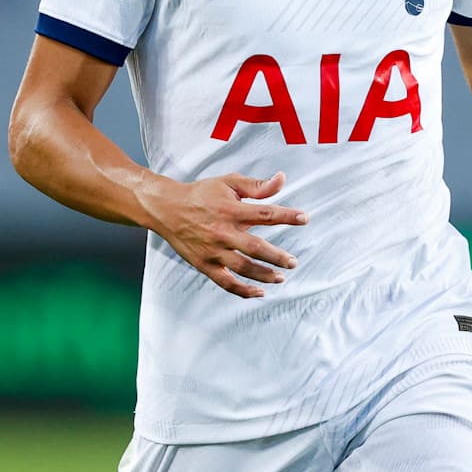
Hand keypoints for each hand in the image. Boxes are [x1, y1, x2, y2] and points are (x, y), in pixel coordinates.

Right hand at [142, 171, 308, 298]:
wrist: (167, 208)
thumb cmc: (201, 194)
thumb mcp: (228, 182)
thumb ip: (256, 185)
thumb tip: (282, 180)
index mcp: (230, 209)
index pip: (265, 213)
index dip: (287, 216)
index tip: (305, 219)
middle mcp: (222, 231)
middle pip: (255, 247)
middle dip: (277, 256)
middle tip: (293, 261)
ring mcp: (213, 250)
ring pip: (242, 267)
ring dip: (264, 274)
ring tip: (281, 276)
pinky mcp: (204, 264)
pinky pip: (225, 283)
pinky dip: (243, 290)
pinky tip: (258, 292)